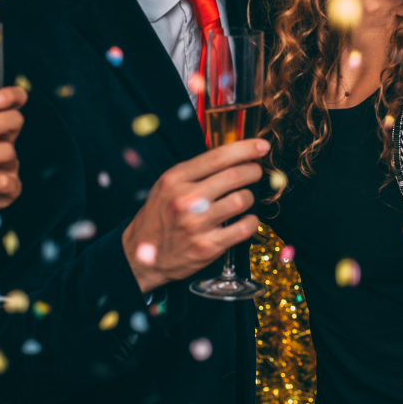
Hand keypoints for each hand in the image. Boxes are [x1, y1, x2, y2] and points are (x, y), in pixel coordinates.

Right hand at [123, 138, 269, 293]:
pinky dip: (251, 222)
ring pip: (242, 200)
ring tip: (243, 199)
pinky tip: (245, 220)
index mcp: (175, 180)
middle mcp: (186, 200)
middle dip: (253, 170)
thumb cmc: (158, 218)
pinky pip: (244, 228)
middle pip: (234, 176)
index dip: (245, 148)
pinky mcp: (208, 247)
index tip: (261, 146)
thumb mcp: (166, 187)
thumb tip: (231, 156)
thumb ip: (194, 172)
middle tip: (256, 171)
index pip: (217, 157)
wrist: (141, 257)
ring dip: (249, 197)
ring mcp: (197, 224)